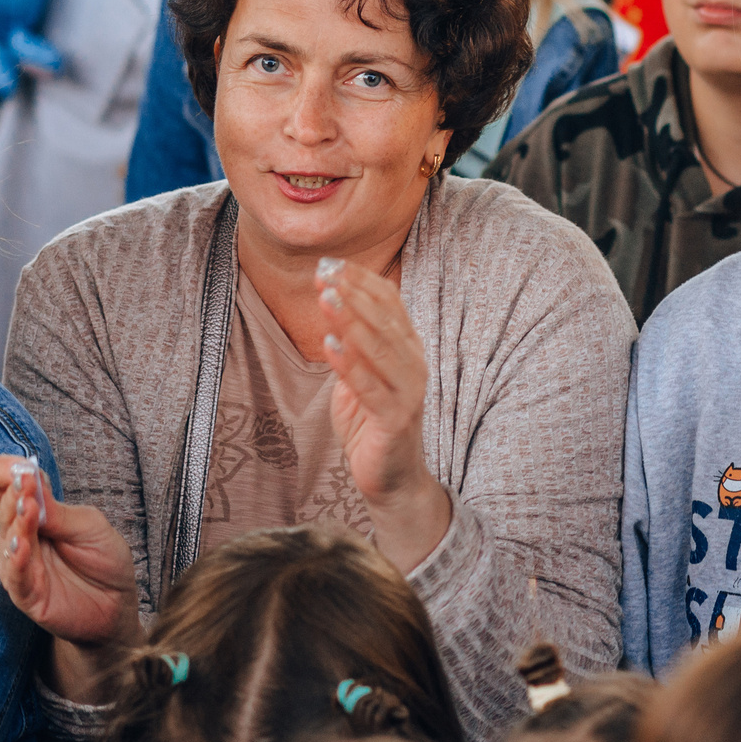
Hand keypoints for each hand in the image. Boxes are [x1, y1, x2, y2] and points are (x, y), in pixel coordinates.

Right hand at [0, 456, 140, 699]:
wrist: (117, 606)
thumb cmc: (104, 560)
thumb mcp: (90, 526)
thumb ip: (58, 510)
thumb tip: (30, 480)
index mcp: (35, 512)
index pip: (4, 486)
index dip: (2, 472)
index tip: (16, 466)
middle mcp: (21, 536)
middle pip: (5, 509)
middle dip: (13, 494)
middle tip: (26, 483)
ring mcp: (20, 565)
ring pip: (7, 540)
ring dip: (16, 523)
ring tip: (28, 507)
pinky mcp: (26, 593)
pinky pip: (15, 575)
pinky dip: (16, 560)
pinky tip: (22, 546)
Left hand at [318, 257, 452, 570]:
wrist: (391, 478)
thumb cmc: (371, 421)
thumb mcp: (358, 373)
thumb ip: (351, 341)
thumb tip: (331, 296)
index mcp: (408, 348)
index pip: (390, 303)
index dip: (362, 281)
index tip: (331, 263)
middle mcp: (414, 364)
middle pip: (386, 320)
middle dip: (354, 294)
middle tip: (326, 273)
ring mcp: (408, 393)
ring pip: (381, 349)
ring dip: (352, 321)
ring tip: (327, 299)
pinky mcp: (396, 420)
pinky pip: (371, 389)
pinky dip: (350, 366)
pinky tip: (329, 345)